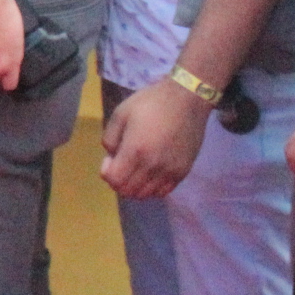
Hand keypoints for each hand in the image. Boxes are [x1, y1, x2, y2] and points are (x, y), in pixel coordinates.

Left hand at [100, 78, 212, 199]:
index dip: (107, 173)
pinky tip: (149, 173)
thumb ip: (110, 138)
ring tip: (135, 169)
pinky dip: (152, 188)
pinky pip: (163, 192)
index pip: (115, 180)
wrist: (187, 100)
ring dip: (135, 186)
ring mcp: (170, 171)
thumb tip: (112, 157)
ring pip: (146, 195)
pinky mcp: (183, 172)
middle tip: (120, 164)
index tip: (110, 159)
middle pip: (129, 191)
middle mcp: (153, 166)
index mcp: (135, 150)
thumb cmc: (151, 103)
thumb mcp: (121, 113)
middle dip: (119, 181)